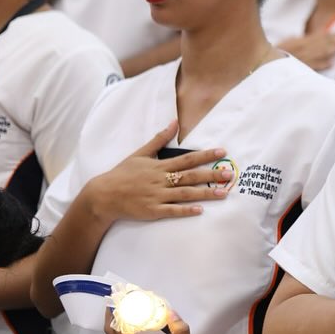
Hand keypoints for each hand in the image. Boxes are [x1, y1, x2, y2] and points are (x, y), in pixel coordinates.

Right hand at [83, 121, 231, 224]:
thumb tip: (174, 122)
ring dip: (205, 193)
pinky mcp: (152, 211)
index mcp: (159, 166)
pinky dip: (185, 210)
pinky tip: (200, 211)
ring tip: (224, 193)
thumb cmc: (123, 173)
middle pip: (190, 176)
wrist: (104, 195)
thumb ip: (159, 139)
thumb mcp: (140, 153)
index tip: (222, 152)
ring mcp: (157, 196)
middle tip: (230, 174)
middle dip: (211, 174)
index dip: (205, 155)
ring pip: (185, 194)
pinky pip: (172, 211)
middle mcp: (160, 180)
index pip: (187, 159)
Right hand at [278, 31, 334, 70]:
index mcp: (300, 41)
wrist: (262, 63)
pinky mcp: (301, 69)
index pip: (320, 36)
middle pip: (324, 43)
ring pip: (321, 53)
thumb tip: (302, 36)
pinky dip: (324, 64)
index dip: (333, 33)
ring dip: (333, 48)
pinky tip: (333, 62)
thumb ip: (296, 39)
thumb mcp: (285, 42)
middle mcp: (303, 49)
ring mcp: (303, 59)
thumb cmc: (274, 54)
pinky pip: (314, 66)